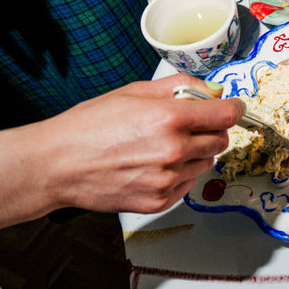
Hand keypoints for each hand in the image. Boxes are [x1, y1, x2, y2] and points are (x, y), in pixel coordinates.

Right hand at [0, 74, 246, 235]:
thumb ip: (181, 87)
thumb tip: (215, 90)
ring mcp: (168, 180)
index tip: (230, 107)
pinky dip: (180, 174)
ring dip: (195, 153)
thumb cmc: (90, 125)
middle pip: (221, 140)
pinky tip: (154, 166)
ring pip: (206, 163)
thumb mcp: (134, 92)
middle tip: (187, 126)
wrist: (57, 165)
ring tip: (163, 147)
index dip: (232, 109)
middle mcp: (174, 151)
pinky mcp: (160, 201)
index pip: (226, 115)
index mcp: (169, 119)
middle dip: (210, 130)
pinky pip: (188, 184)